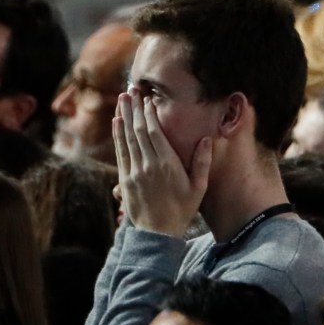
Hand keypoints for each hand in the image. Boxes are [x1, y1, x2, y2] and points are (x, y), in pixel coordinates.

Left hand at [112, 90, 211, 236]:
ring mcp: (134, 172)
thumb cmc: (181, 211)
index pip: (155, 132)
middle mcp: (148, 165)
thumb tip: (206, 139)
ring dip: (123, 116)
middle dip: (134, 108)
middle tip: (131, 90)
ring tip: (122, 99)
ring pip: (127, 138)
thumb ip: (203, 162)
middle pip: (138, 130)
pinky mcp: (124, 179)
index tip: (147, 98)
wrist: (157, 234)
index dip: (149, 112)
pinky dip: (118, 135)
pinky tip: (117, 122)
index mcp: (167, 164)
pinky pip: (120, 152)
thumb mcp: (198, 188)